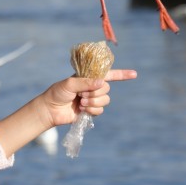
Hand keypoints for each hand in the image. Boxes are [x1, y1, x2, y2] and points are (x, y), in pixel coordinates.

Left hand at [0, 69, 136, 157]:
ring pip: (105, 100)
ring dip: (94, 101)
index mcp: (89, 76)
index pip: (108, 73)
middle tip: (82, 94)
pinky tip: (82, 109)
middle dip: (96, 92)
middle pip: (106, 88)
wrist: (50, 110)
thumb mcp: (69, 84)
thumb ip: (85, 82)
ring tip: (81, 102)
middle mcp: (93, 87)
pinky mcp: (90, 110)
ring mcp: (92, 99)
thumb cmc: (57, 93)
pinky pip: (100, 110)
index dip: (122, 74)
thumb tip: (101, 83)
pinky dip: (92, 110)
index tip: (135, 74)